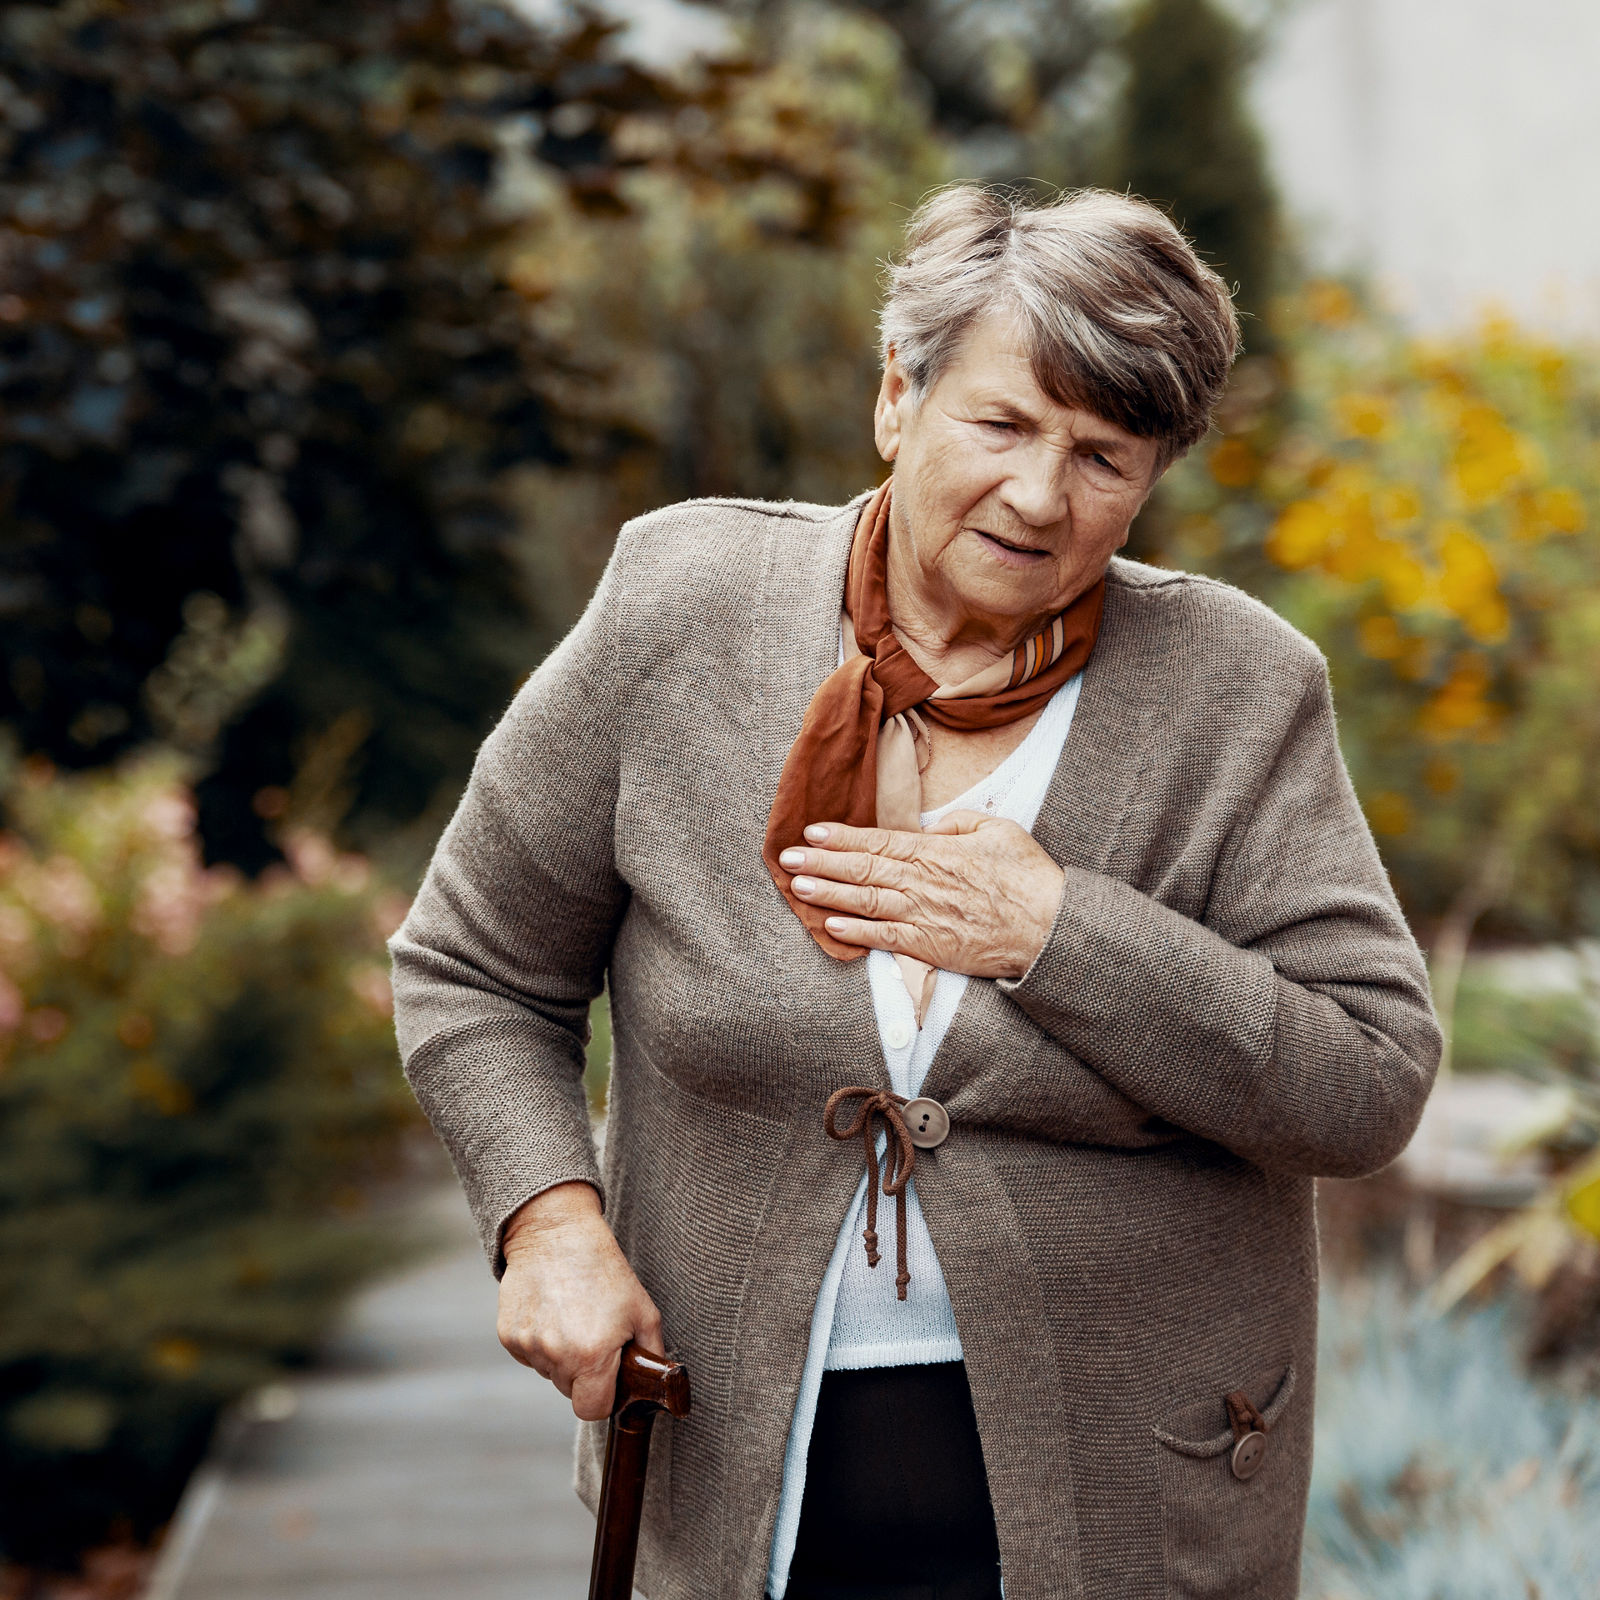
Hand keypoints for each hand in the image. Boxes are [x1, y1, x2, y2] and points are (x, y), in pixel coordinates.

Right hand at [497, 1181, 662, 1421]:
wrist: (557, 1233)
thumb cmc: (605, 1270)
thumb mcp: (643, 1310)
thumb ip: (652, 1355)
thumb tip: (655, 1388)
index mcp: (592, 1355)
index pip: (592, 1410)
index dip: (604, 1397)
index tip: (608, 1377)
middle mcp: (555, 1355)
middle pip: (570, 1391)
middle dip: (583, 1373)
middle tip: (593, 1334)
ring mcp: (528, 1345)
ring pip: (549, 1372)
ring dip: (561, 1356)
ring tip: (572, 1316)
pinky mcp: (508, 1335)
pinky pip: (529, 1355)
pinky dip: (540, 1342)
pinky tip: (551, 1311)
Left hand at [778, 812, 1064, 979]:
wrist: (1049, 927)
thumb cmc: (1027, 877)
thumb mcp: (997, 830)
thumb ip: (958, 823)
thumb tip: (931, 826)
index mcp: (936, 851)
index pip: (878, 840)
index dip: (841, 837)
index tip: (813, 831)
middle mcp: (921, 881)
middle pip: (861, 869)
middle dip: (820, 862)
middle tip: (787, 856)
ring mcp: (922, 915)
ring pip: (864, 901)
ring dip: (827, 893)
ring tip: (797, 886)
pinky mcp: (928, 945)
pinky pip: (883, 937)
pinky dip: (855, 931)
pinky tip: (829, 925)